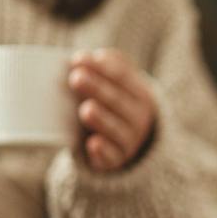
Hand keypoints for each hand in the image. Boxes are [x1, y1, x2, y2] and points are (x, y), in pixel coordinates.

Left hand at [69, 49, 156, 171]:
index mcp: (139, 94)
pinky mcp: (116, 160)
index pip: (122, 76)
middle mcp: (138, 117)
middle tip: (76, 78)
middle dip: (97, 89)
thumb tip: (83, 57)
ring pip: (116, 128)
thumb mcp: (117, 85)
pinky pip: (111, 156)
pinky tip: (93, 144)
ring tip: (86, 109)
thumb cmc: (114, 105)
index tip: (78, 59)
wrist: (128, 142)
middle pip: (118, 100)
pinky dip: (103, 151)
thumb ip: (104, 68)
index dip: (101, 67)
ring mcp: (130, 140)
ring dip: (101, 119)